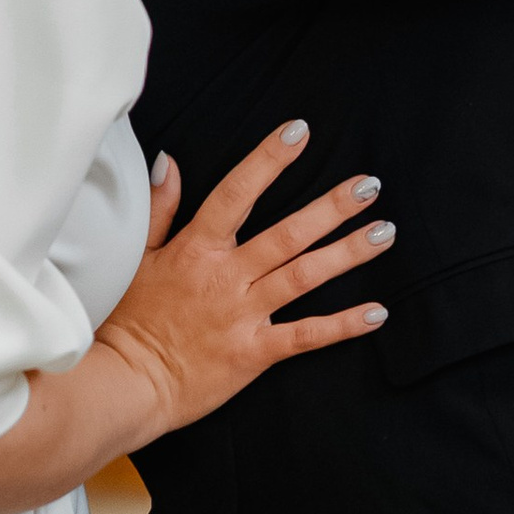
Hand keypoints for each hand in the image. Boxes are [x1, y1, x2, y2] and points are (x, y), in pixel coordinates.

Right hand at [94, 121, 391, 441]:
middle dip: (331, 207)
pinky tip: (376, 312)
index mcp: (198, 248)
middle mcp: (228, 277)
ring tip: (385, 232)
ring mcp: (245, 316)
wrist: (128, 382)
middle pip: (287, 234)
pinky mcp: (255, 354)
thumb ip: (159, 208)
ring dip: (347, 254)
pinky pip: (306, 336)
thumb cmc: (130, 319)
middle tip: (370, 185)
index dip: (268, 160)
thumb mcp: (137, 256)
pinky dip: (343, 325)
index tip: (299, 131)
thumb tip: (169, 160)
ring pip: (304, 277)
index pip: (237, 192)